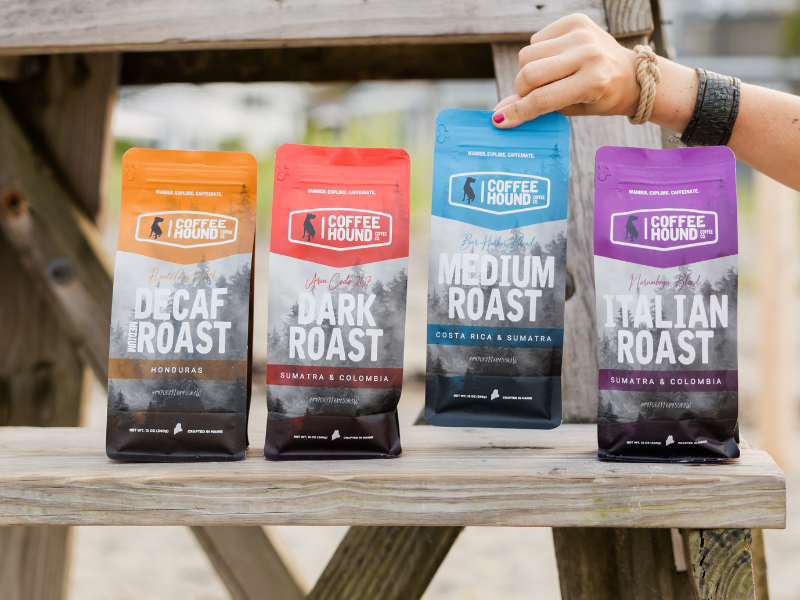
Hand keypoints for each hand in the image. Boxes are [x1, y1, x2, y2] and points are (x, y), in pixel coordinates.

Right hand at [492, 13, 641, 127]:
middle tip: (532, 96)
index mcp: (593, 81)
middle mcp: (588, 53)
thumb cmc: (601, 98)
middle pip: (530, 73)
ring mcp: (581, 34)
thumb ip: (536, 110)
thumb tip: (499, 116)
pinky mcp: (575, 21)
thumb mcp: (572, 110)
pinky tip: (555, 60)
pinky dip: (539, 54)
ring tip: (547, 77)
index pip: (543, 97)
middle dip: (522, 89)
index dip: (519, 111)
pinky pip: (537, 39)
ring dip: (529, 71)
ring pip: (528, 54)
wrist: (632, 75)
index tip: (500, 121)